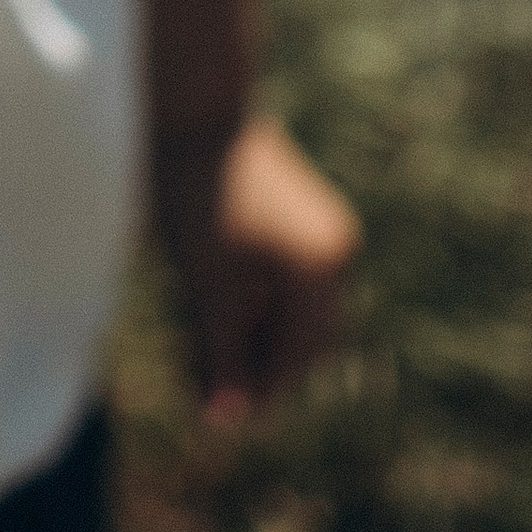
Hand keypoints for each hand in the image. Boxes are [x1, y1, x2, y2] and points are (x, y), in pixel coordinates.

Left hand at [152, 113, 358, 427]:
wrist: (196, 110)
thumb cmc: (198, 194)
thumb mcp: (206, 283)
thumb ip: (221, 352)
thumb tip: (225, 420)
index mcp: (320, 271)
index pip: (295, 359)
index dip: (255, 393)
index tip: (212, 415)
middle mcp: (336, 254)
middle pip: (302, 340)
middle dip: (256, 368)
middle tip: (205, 389)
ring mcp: (326, 234)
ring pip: (293, 311)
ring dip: (254, 337)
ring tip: (201, 351)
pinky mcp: (306, 220)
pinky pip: (289, 281)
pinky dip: (257, 303)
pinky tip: (213, 310)